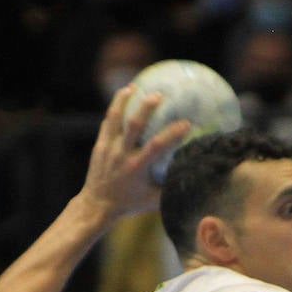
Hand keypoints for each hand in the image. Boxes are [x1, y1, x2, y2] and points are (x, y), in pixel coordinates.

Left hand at [82, 85, 189, 218]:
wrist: (97, 205)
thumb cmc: (130, 203)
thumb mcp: (154, 200)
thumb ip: (172, 187)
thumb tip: (194, 176)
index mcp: (137, 167)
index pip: (156, 146)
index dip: (172, 133)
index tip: (186, 123)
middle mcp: (122, 154)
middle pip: (134, 125)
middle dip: (146, 108)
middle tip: (158, 95)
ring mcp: (109, 148)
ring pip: (115, 118)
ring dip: (124, 100)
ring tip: (134, 87)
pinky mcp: (100, 145)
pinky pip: (108, 122)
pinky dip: (115, 108)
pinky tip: (123, 96)